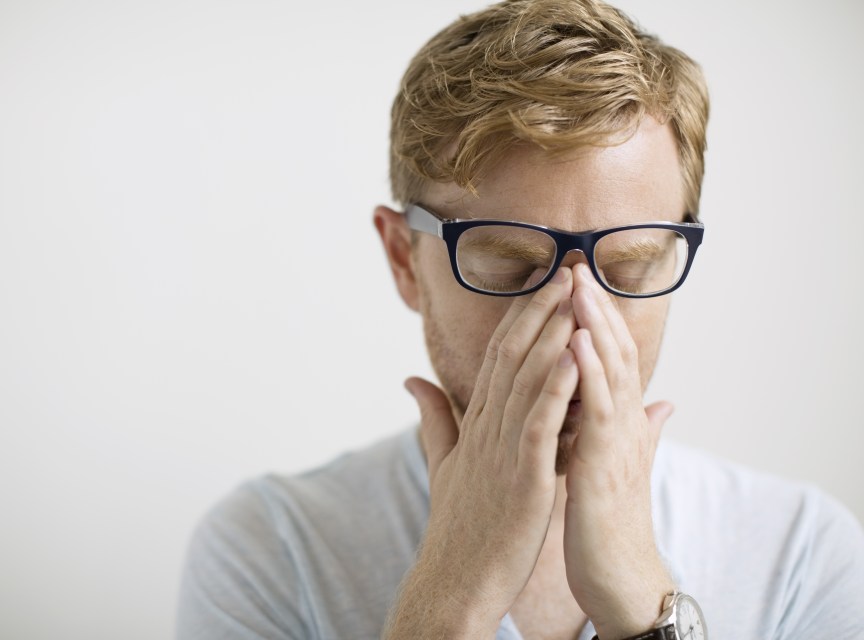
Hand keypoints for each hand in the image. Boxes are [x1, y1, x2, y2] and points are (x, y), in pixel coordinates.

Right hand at [385, 267, 577, 637]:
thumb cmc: (457, 524)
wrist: (455, 579)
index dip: (522, 315)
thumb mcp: (442, 462)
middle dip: (541, 309)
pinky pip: (540, 425)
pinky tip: (576, 357)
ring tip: (575, 296)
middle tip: (567, 268)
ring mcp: (503, 451)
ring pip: (527, 380)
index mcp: (475, 422)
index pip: (498, 356)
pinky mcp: (523, 478)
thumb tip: (411, 378)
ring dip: (553, 335)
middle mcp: (486, 427)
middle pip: (513, 355)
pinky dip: (557, 389)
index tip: (545, 280)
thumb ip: (432, 416)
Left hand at [564, 263, 674, 638]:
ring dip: (595, 326)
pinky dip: (588, 372)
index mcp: (616, 422)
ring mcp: (617, 442)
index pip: (606, 358)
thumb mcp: (611, 464)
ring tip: (578, 286)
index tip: (572, 283)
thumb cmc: (607, 519)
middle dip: (593, 309)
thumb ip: (630, 428)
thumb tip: (659, 402)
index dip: (593, 319)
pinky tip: (575, 341)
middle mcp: (622, 424)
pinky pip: (598, 410)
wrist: (619, 576)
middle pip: (611, 354)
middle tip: (576, 265)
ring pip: (609, 372)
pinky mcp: (605, 464)